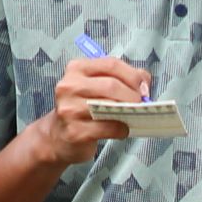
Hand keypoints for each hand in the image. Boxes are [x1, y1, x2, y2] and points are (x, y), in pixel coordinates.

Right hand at [27, 53, 153, 168]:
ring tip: (132, 116)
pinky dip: (121, 129)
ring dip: (128, 112)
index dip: (133, 76)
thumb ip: (121, 78)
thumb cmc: (82, 109)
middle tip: (141, 105)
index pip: (111, 64)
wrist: (58, 137)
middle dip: (132, 95)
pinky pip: (107, 128)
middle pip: (111, 85)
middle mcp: (69, 86)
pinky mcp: (75, 131)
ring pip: (110, 106)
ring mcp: (69, 109)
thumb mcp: (96, 86)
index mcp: (76, 69)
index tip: (143, 88)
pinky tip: (122, 131)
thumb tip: (144, 82)